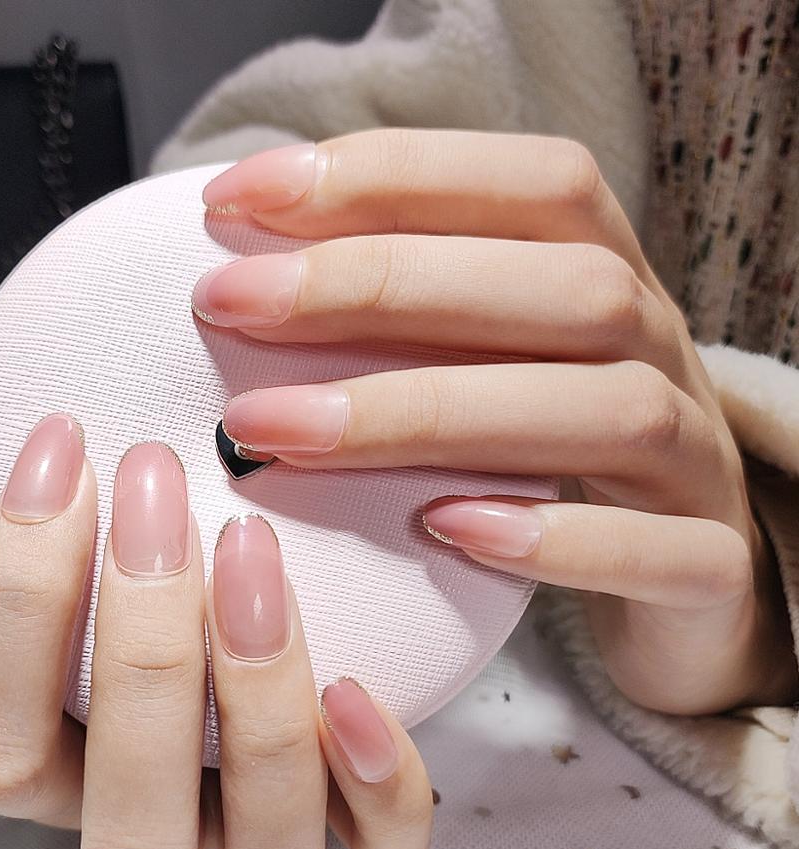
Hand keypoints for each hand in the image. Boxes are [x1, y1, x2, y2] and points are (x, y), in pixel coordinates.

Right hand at [0, 420, 432, 848]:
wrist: (231, 588)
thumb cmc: (119, 575)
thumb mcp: (35, 556)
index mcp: (58, 772)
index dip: (13, 601)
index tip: (62, 449)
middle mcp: (158, 821)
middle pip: (133, 822)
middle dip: (141, 650)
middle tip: (154, 486)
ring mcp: (261, 833)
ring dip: (258, 706)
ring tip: (251, 548)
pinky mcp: (360, 821)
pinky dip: (380, 786)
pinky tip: (358, 686)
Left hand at [193, 129, 797, 715]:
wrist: (682, 584)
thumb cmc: (546, 459)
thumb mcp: (480, 366)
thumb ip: (400, 325)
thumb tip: (241, 284)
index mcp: (607, 279)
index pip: (526, 186)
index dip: (385, 175)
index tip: (235, 199)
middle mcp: (661, 352)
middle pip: (563, 286)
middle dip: (381, 283)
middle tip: (228, 303)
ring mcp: (697, 461)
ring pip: (607, 410)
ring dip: (428, 413)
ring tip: (277, 430)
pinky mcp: (709, 565)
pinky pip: (663, 551)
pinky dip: (553, 540)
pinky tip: (444, 528)